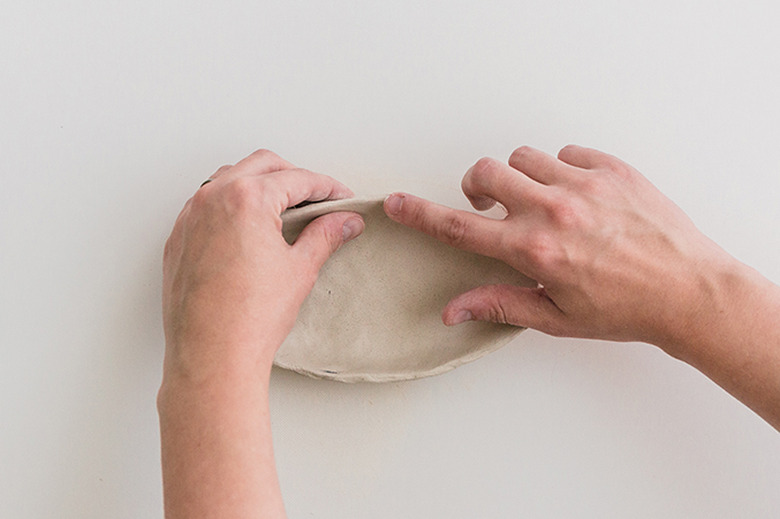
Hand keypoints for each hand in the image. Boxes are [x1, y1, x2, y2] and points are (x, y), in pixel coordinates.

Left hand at [162, 149, 364, 380]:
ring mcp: (190, 217)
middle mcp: (212, 198)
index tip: (341, 198)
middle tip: (317, 198)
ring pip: (229, 179)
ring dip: (258, 185)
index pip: (297, 179)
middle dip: (293, 176)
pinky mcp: (178, 239)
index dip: (327, 187)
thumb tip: (345, 221)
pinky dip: (231, 206)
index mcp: (247, 198)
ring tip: (283, 209)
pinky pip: (206, 205)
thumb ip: (325, 235)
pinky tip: (248, 228)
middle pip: (262, 165)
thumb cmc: (250, 317)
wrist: (212, 355)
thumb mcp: (300, 269)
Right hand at [384, 145, 734, 346]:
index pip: (460, 227)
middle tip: (491, 204)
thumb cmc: (624, 310)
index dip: (421, 214)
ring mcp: (584, 185)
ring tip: (541, 201)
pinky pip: (569, 152)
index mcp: (533, 250)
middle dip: (477, 185)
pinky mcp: (612, 169)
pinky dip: (563, 168)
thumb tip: (452, 311)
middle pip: (486, 173)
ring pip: (525, 157)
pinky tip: (577, 194)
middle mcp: (552, 210)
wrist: (689, 291)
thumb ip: (498, 305)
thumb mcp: (555, 317)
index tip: (397, 204)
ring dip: (521, 177)